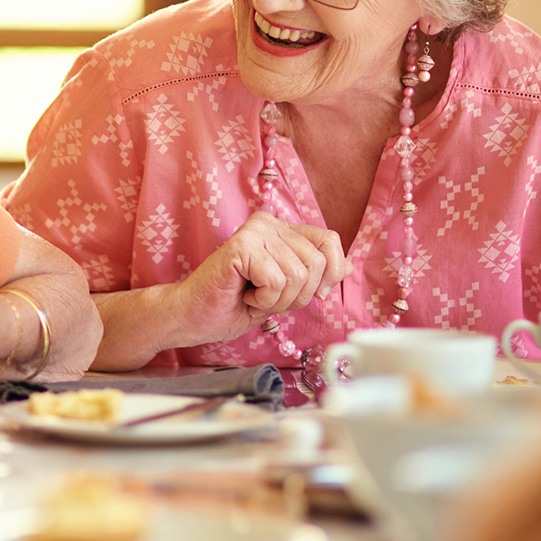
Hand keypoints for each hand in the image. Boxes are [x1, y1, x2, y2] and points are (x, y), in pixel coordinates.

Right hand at [171, 211, 346, 344]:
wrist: (192, 317)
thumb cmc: (233, 305)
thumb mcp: (285, 292)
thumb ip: (314, 276)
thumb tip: (348, 267)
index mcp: (281, 229)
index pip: (329, 240)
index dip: (330, 274)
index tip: (311, 294)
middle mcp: (268, 223)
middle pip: (317, 263)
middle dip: (299, 296)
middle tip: (267, 299)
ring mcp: (254, 231)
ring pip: (299, 275)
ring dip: (278, 301)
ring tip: (253, 298)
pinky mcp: (240, 246)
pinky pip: (277, 281)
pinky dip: (264, 301)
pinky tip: (243, 296)